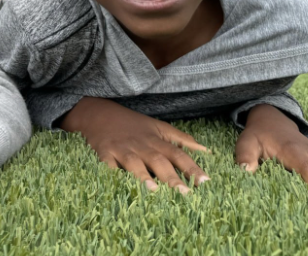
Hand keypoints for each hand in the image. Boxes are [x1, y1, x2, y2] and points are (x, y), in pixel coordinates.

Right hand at [61, 97, 209, 193]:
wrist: (100, 114)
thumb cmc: (133, 124)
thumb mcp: (158, 127)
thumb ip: (181, 139)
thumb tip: (207, 150)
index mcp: (156, 140)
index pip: (178, 154)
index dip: (192, 167)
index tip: (205, 182)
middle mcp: (141, 145)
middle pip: (158, 160)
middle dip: (172, 177)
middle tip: (185, 193)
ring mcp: (122, 149)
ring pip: (134, 163)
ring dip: (143, 176)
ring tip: (154, 190)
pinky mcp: (104, 153)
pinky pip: (108, 165)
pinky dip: (112, 174)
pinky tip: (118, 185)